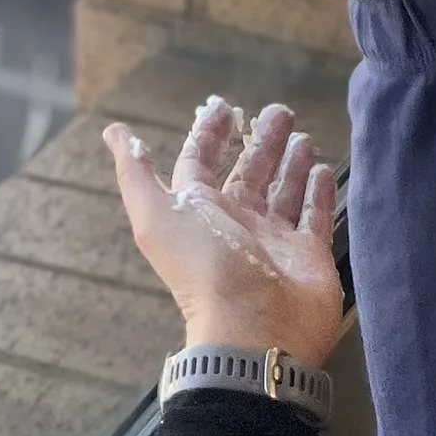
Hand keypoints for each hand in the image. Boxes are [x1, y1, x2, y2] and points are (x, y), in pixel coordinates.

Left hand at [103, 98, 343, 370]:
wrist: (254, 329)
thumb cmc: (204, 268)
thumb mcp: (156, 216)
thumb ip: (135, 173)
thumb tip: (114, 133)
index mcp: (199, 213)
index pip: (200, 164)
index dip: (209, 135)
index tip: (223, 106)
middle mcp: (236, 224)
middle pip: (248, 173)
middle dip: (261, 142)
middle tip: (280, 110)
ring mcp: (274, 241)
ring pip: (283, 191)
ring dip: (290, 163)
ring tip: (303, 134)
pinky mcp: (309, 255)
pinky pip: (315, 216)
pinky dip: (318, 192)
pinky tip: (322, 168)